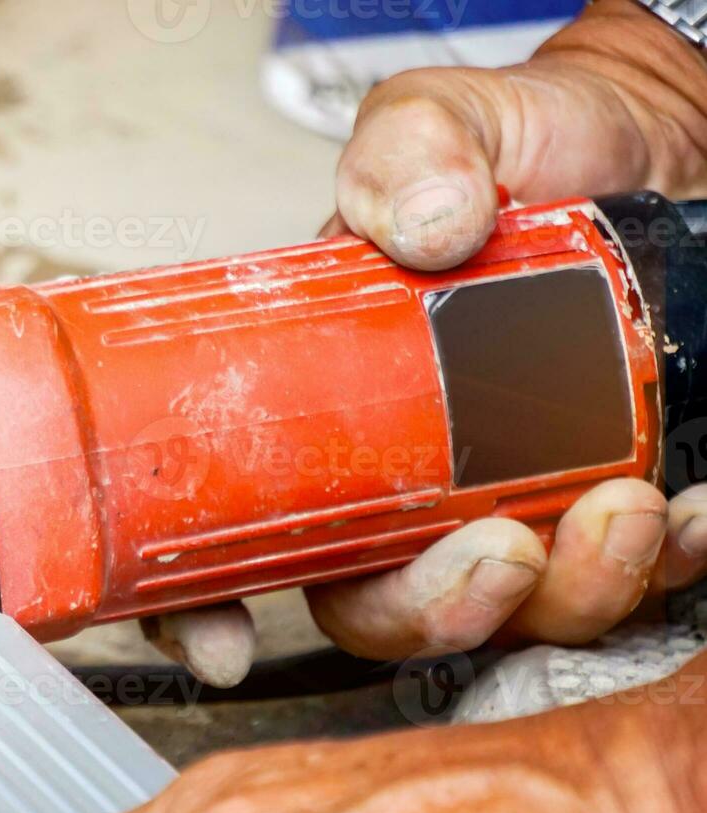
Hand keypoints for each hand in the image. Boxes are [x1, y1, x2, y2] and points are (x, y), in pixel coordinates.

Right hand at [151, 1, 706, 685]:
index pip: (230, 533)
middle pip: (372, 606)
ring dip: (564, 592)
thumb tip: (426, 228)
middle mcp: (398, 478)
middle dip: (428, 611)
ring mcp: (500, 501)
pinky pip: (625, 582)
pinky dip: (664, 565)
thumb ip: (409, 149)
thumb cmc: (524, 148)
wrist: (649, 149)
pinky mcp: (600, 506)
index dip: (198, 611)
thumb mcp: (437, 124)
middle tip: (497, 554)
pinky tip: (689, 512)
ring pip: (505, 617)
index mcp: (322, 413)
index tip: (221, 644)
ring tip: (624, 508)